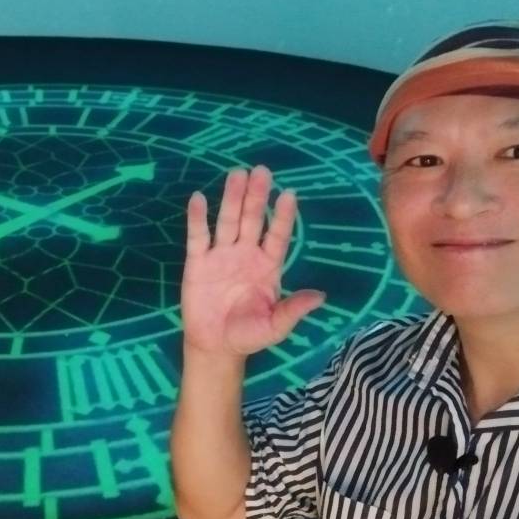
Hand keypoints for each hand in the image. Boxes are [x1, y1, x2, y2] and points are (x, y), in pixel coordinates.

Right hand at [181, 165, 325, 356]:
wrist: (215, 347)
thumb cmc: (249, 335)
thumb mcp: (275, 326)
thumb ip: (293, 309)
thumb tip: (321, 296)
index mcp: (267, 266)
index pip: (277, 235)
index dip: (283, 216)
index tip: (289, 194)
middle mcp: (246, 254)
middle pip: (252, 220)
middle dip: (257, 196)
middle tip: (262, 171)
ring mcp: (221, 255)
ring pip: (228, 221)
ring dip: (232, 198)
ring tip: (236, 174)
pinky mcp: (198, 262)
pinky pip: (198, 237)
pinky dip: (198, 218)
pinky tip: (200, 198)